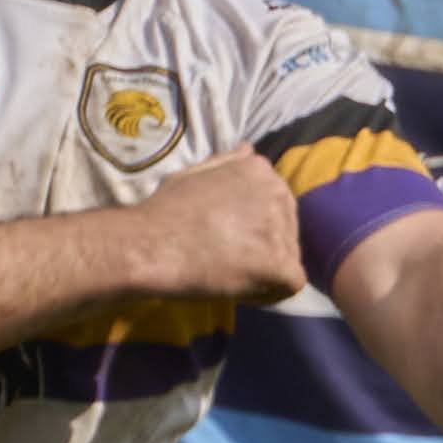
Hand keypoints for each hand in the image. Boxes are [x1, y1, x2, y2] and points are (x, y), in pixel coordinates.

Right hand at [135, 151, 304, 305]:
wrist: (152, 245)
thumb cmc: (165, 211)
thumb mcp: (194, 174)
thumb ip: (227, 165)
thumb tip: (249, 150)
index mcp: (259, 169)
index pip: (273, 204)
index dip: (250, 227)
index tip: (225, 237)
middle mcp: (279, 192)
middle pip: (285, 230)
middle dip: (261, 248)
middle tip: (225, 257)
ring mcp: (283, 229)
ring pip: (287, 257)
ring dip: (263, 271)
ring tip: (227, 271)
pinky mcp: (283, 264)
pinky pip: (290, 284)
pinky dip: (269, 292)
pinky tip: (239, 288)